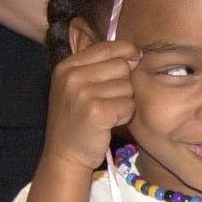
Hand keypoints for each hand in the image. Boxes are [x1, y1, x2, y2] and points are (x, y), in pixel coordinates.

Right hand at [43, 40, 137, 172]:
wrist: (65, 153)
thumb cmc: (78, 118)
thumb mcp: (78, 86)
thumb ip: (101, 66)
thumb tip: (135, 53)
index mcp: (67, 66)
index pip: (108, 47)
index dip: (127, 51)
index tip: (134, 59)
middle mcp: (71, 77)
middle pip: (122, 67)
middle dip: (123, 84)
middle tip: (107, 100)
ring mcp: (82, 94)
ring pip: (128, 87)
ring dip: (124, 101)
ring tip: (106, 112)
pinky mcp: (96, 112)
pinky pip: (129, 105)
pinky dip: (125, 115)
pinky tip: (109, 122)